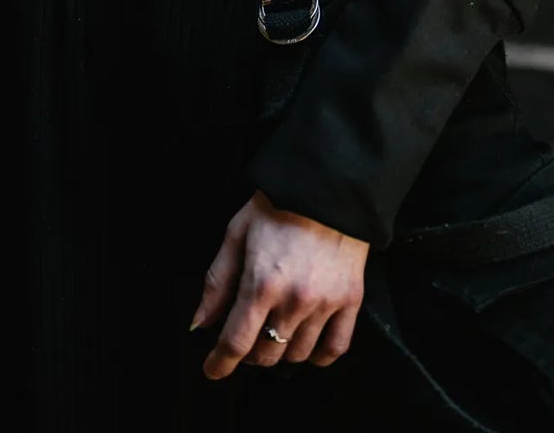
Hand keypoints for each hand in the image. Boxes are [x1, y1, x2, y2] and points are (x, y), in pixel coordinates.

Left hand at [190, 189, 367, 379]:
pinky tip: (307, 341)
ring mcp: (325, 303)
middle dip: (249, 352)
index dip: (219, 363)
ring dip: (281, 350)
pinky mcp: (351, 300)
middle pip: (266, 354)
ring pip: (297, 355)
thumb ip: (218, 282)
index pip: (236, 342)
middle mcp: (294, 299)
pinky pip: (335, 349)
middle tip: (247, 334)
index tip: (212, 369)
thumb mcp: (237, 233)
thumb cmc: (279, 204)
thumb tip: (201, 322)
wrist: (327, 184)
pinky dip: (318, 355)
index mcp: (262, 282)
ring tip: (276, 329)